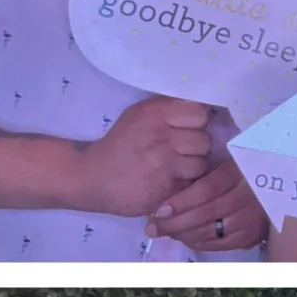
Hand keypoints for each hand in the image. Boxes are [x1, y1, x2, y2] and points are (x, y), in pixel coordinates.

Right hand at [76, 97, 209, 217]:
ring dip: (192, 167)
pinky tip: (169, 181)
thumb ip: (167, 109)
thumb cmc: (119, 144)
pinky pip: (191, 184)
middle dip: (196, 147)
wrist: (91, 177)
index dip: (197, 122)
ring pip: (201, 164)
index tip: (188, 128)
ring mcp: (164, 164)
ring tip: (175, 168)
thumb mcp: (138, 116)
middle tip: (181, 151)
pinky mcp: (166, 188)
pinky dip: (184, 184)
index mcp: (154, 113)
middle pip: (204, 140)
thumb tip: (203, 107)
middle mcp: (161, 136)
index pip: (199, 112)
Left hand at [146, 154, 265, 253]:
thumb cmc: (244, 169)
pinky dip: (197, 242)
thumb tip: (170, 185)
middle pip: (204, 214)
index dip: (180, 202)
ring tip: (163, 231)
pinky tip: (184, 237)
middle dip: (174, 223)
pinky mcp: (250, 237)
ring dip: (182, 234)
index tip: (158, 210)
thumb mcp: (227, 161)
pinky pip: (218, 244)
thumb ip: (204, 172)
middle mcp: (246, 198)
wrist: (279, 187)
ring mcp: (250, 220)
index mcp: (239, 173)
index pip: (205, 190)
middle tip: (152, 227)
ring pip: (209, 232)